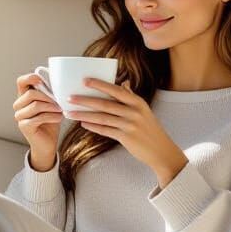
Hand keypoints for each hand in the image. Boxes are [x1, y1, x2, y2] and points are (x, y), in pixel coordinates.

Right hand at [13, 72, 63, 161]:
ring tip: (60, 110)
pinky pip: (39, 117)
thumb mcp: (52, 104)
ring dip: (51, 107)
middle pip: (31, 93)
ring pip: (35, 105)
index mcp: (24, 96)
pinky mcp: (24, 126)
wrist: (48, 143)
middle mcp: (19, 105)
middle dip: (48, 96)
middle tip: (59, 101)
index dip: (31, 78)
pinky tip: (59, 118)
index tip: (43, 81)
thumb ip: (50, 92)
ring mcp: (19, 116)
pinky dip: (52, 116)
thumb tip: (59, 80)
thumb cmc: (51, 121)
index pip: (21, 81)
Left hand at [69, 77, 186, 181]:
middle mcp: (134, 112)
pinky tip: (83, 123)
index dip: (99, 84)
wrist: (161, 150)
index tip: (84, 80)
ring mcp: (130, 125)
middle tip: (69, 97)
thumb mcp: (144, 110)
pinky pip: (105, 130)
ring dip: (84, 114)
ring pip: (102, 117)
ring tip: (70, 112)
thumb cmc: (150, 129)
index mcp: (137, 102)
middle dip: (85, 100)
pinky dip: (93, 127)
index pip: (115, 90)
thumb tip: (123, 83)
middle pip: (104, 103)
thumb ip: (131, 97)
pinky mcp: (126, 138)